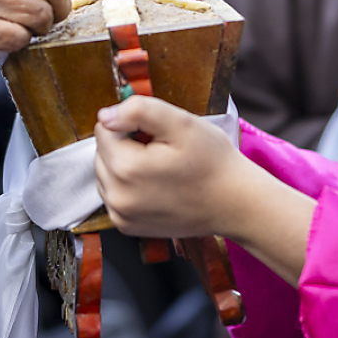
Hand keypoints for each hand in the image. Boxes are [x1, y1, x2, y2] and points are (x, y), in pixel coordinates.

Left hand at [94, 95, 242, 239]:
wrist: (235, 204)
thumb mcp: (181, 123)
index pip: (104, 128)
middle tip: (162, 150)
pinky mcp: (127, 226)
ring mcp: (121, 215)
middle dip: (126, 144)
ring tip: (161, 168)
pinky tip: (156, 185)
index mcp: (126, 169)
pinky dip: (128, 185)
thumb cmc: (213, 163)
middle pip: (102, 151)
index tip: (157, 134)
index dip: (131, 124)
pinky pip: (114, 194)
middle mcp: (117, 197)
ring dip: (125, 165)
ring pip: (106, 172)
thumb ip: (139, 111)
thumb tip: (105, 115)